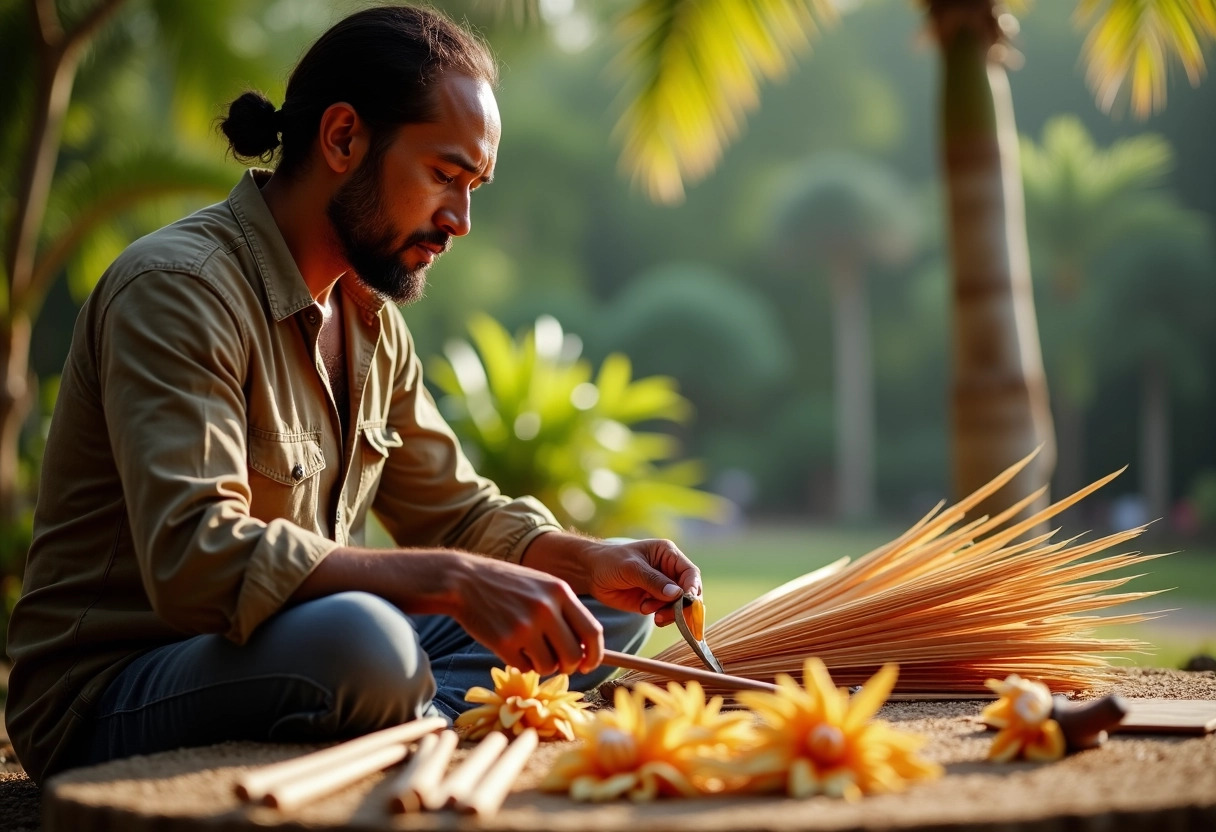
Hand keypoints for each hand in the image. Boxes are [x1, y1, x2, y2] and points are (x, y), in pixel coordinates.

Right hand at [447, 554, 603, 675]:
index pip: (593, 632)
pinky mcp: (504, 642)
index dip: (596, 654)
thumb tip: (587, 649)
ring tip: (529, 650)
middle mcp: (546, 609)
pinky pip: (525, 668)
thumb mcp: (542, 585)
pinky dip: (521, 664)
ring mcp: (525, 626)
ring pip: (550, 666)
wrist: (464, 580)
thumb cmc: (507, 585)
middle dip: (568, 666)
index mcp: (560, 592)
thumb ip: (565, 611)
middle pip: (573, 655)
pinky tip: (512, 647)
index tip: (589, 663)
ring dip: (542, 665)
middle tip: (557, 663)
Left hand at [577, 538, 701, 627]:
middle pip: (688, 591)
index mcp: (668, 554)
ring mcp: (663, 587)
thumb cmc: (610, 562)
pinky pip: (667, 612)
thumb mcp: (631, 568)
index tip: (686, 601)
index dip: (691, 588)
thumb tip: (678, 594)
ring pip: (679, 605)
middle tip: (666, 614)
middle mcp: (669, 570)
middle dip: (681, 605)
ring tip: (648, 610)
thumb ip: (653, 581)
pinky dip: (662, 616)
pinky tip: (645, 610)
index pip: (690, 573)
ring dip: (669, 612)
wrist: (591, 574)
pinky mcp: (654, 601)